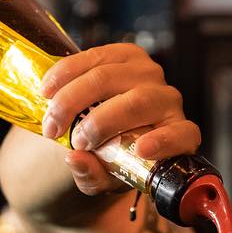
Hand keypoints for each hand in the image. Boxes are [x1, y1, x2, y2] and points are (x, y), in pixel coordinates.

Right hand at [37, 43, 201, 194]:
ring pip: (111, 78)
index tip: (142, 150)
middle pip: (138, 103)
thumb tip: (75, 159)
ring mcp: (149, 73)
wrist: (103, 129)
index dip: (165, 141)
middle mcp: (168, 101)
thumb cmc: (113, 160)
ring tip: (52, 120)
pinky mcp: (126, 54)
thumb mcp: (103, 178)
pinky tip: (48, 90)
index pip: (183, 135)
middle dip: (99, 122)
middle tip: (72, 141)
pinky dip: (66, 73)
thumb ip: (92, 175)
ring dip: (74, 98)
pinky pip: (95, 57)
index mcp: (176, 135)